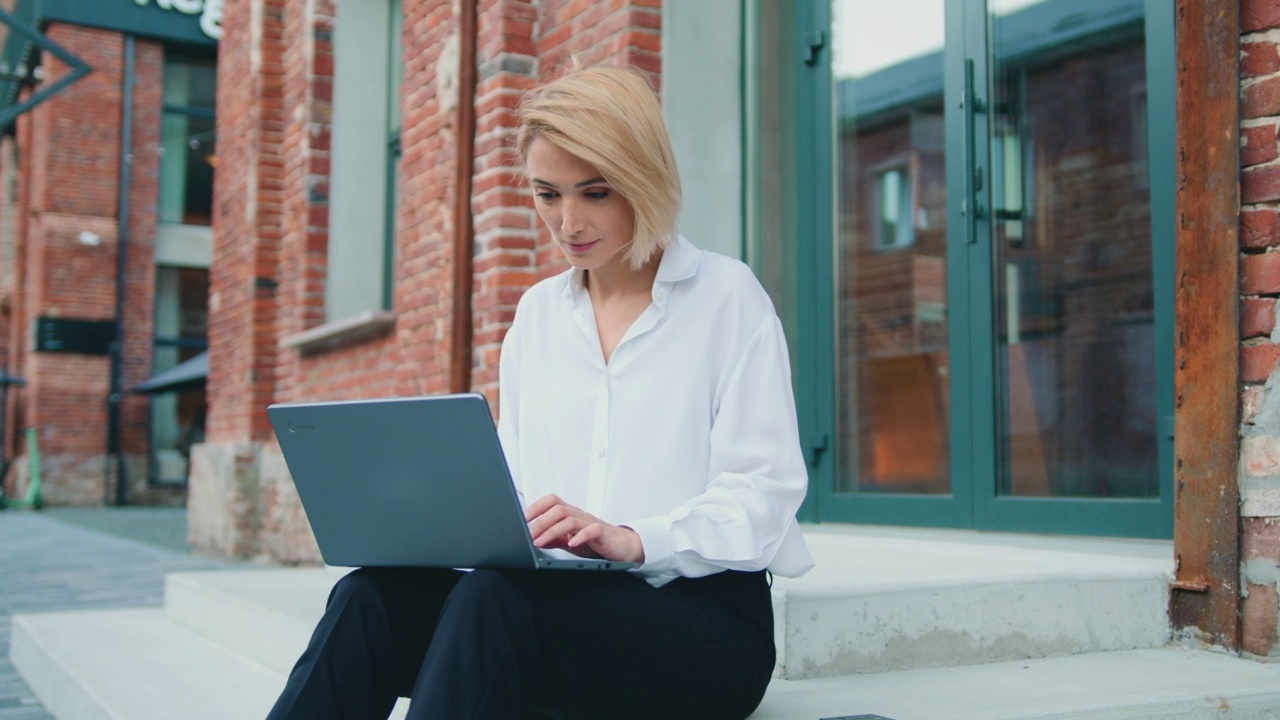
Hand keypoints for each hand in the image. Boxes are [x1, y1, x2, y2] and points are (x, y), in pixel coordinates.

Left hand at [524, 494, 644, 563]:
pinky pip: (591, 531)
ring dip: (553, 531)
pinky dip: (579, 537)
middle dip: (541, 522)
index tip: (523, 518)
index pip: (552, 501)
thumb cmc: (596, 541)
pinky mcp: (602, 533)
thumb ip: (554, 539)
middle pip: (558, 509)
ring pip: (570, 519)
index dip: (536, 506)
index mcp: (571, 514)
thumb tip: (535, 540)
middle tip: (529, 535)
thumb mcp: (570, 541)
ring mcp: (591, 523)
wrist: (623, 545)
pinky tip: (571, 544)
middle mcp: (580, 515)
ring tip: (541, 542)